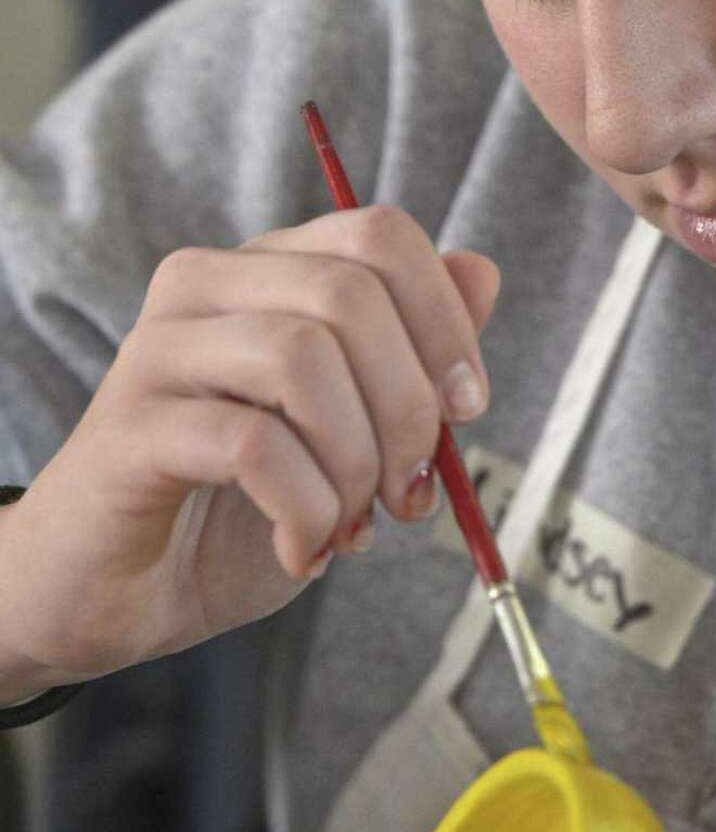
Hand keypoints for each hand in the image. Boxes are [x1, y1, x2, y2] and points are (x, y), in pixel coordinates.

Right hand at [0, 207, 498, 687]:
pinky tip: (301, 550)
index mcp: (264, 272)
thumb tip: (482, 272)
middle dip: (408, 407)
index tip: (467, 410)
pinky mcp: (130, 426)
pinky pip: (252, 443)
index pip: (378, 235)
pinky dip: (304, 509)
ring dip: (355, 461)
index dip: (445, 321)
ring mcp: (159, 350)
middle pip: (350, 294)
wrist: (117, 595)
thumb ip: (410, 355)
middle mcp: (205, 288)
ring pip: (302, 358)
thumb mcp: (350, 433)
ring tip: (349, 527)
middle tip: (407, 494)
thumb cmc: (234, 510)